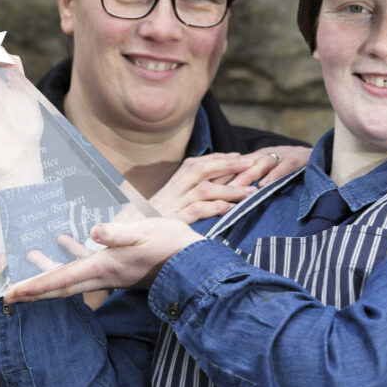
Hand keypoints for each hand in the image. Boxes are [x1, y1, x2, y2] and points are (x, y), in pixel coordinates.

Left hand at [8, 217, 202, 300]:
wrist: (192, 261)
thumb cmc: (170, 245)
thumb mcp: (144, 232)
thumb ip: (118, 232)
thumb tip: (93, 230)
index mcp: (105, 267)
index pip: (61, 280)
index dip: (34, 287)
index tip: (9, 294)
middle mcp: (104, 275)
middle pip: (60, 286)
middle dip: (34, 288)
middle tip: (9, 292)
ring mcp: (112, 274)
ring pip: (72, 276)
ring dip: (49, 270)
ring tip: (30, 255)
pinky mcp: (119, 268)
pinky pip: (87, 266)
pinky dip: (72, 257)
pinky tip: (67, 240)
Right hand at [149, 145, 310, 223]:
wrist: (135, 228)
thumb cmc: (162, 212)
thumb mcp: (178, 194)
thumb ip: (197, 185)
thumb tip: (224, 178)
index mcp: (179, 177)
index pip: (203, 161)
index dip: (224, 158)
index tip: (243, 157)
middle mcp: (177, 185)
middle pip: (204, 169)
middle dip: (229, 165)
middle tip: (251, 165)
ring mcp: (176, 201)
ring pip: (205, 189)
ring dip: (229, 189)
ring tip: (250, 192)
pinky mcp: (175, 218)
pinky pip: (197, 210)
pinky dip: (214, 208)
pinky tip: (229, 209)